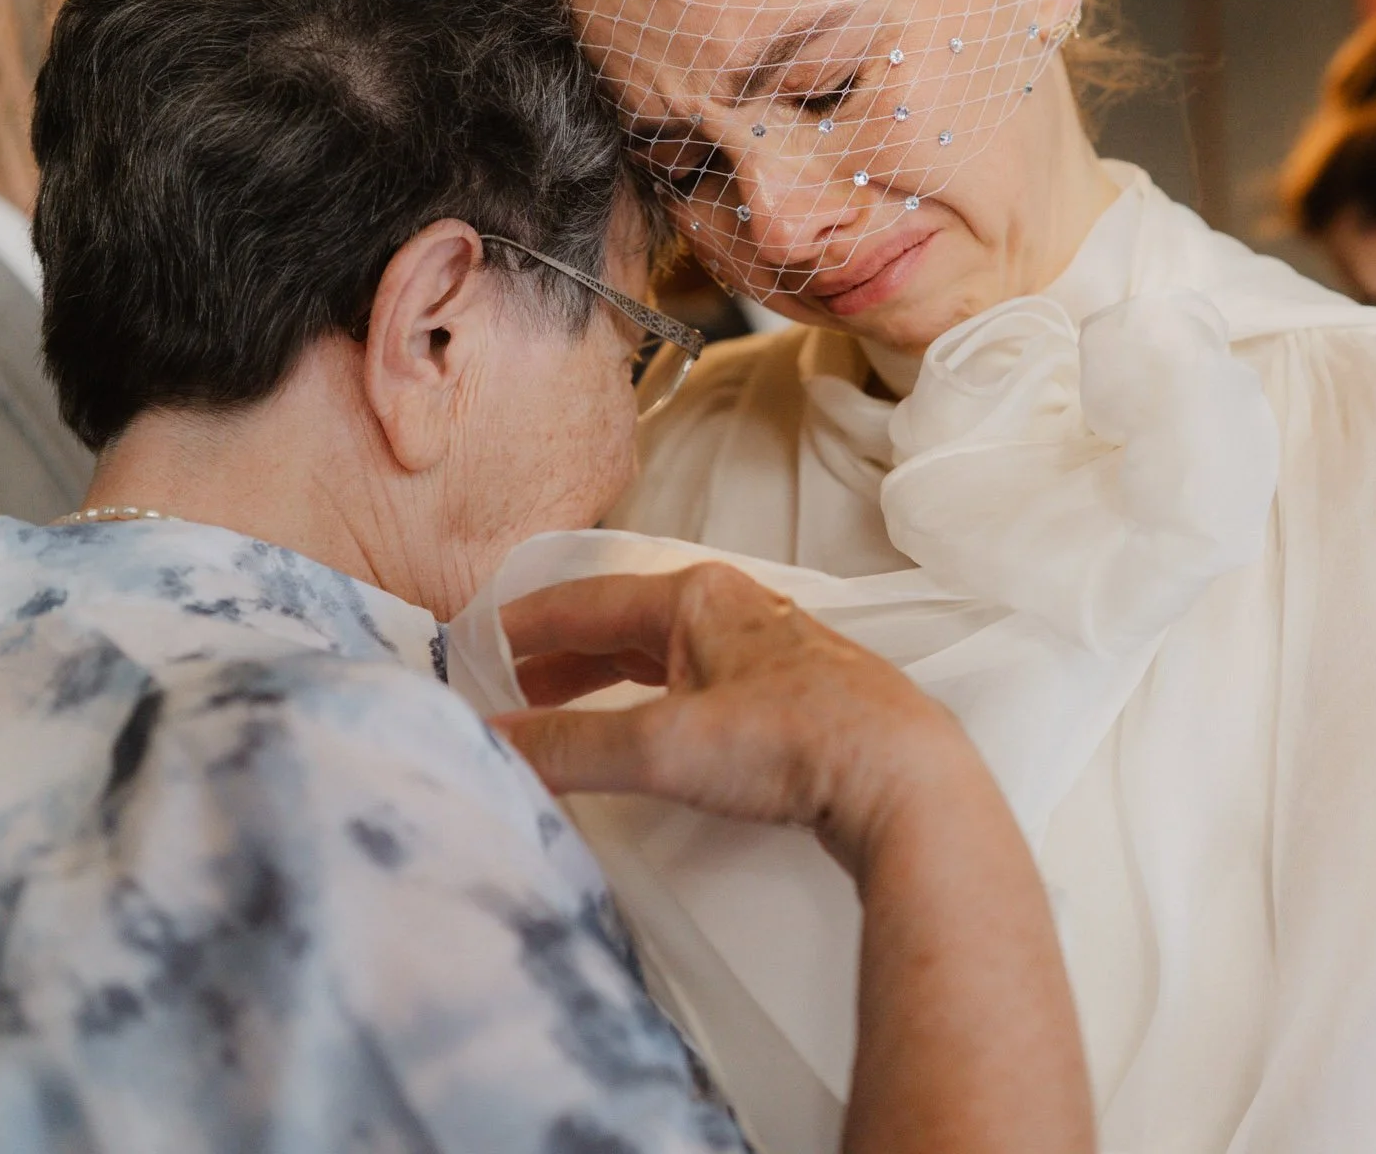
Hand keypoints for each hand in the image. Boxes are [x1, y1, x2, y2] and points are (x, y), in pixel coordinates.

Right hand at [494, 565, 974, 877]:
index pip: (584, 600)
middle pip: (622, 625)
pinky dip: (650, 704)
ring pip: (662, 656)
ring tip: (559, 711)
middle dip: (560, 656)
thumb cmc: (793, 742)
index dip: (523, 625)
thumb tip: (492, 743)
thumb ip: (569, 747)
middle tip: (507, 687)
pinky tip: (643, 735)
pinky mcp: (789, 697)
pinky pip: (696, 686)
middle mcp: (730, 610)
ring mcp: (764, 652)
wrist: (902, 778)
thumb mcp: (662, 746)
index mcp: (694, 597)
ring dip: (605, 682)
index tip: (472, 644)